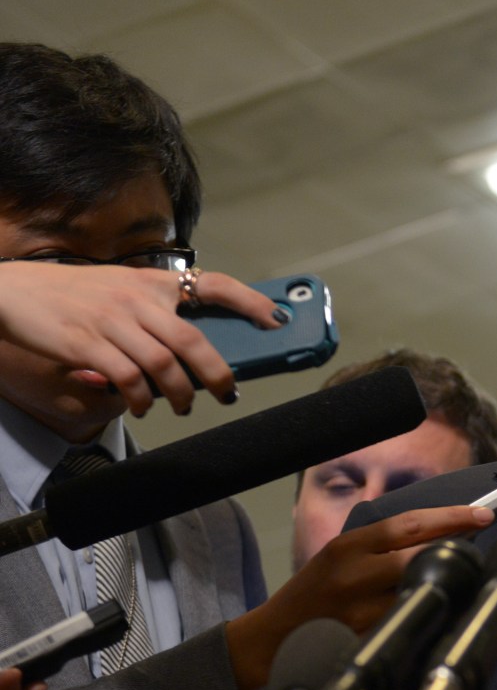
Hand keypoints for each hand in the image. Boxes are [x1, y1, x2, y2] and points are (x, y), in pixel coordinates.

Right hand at [0, 262, 283, 417]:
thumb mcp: (116, 290)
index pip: (212, 284)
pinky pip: (129, 378)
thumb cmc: (69, 296)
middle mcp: (136, 299)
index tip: (276, 319)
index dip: (249, 301)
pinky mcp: (86, 344)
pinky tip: (142, 406)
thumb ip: (152, 314)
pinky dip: (142, 398)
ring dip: (181, 393)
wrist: (9, 292)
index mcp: (150, 283)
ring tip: (183, 406)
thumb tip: (191, 355)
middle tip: (227, 394)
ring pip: (165, 364)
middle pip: (193, 340)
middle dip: (218, 373)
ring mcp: (111, 321)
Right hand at [225, 504, 493, 689]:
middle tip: (481, 552)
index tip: (485, 514)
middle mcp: (357, 575)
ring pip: (421, 592)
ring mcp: (363, 610)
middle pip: (423, 557)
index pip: (410, 524)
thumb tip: (440, 535)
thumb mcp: (339, 557)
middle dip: (456, 553)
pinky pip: (411, 623)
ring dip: (446, 587)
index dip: (452, 517)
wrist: (271, 640)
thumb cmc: (313, 595)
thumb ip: (382, 546)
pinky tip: (438, 615)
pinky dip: (428, 616)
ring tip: (462, 584)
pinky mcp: (369, 639)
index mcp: (348, 546)